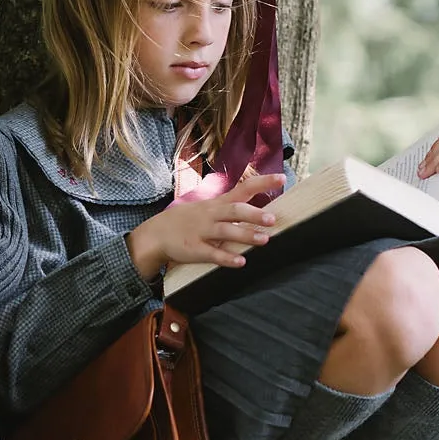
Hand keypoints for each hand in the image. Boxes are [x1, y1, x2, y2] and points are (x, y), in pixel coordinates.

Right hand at [126, 170, 285, 278]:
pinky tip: (241, 261)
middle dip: (254, 214)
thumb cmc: (187, 221)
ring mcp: (202, 232)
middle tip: (273, 219)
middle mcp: (211, 215)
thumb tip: (259, 211)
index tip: (282, 178)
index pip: (243, 188)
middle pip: (234, 210)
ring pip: (226, 232)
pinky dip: (227, 258)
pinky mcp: (195, 249)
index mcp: (217, 204)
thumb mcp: (207, 209)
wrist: (156, 234)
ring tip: (264, 240)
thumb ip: (230, 208)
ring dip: (246, 235)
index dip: (263, 183)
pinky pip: (213, 254)